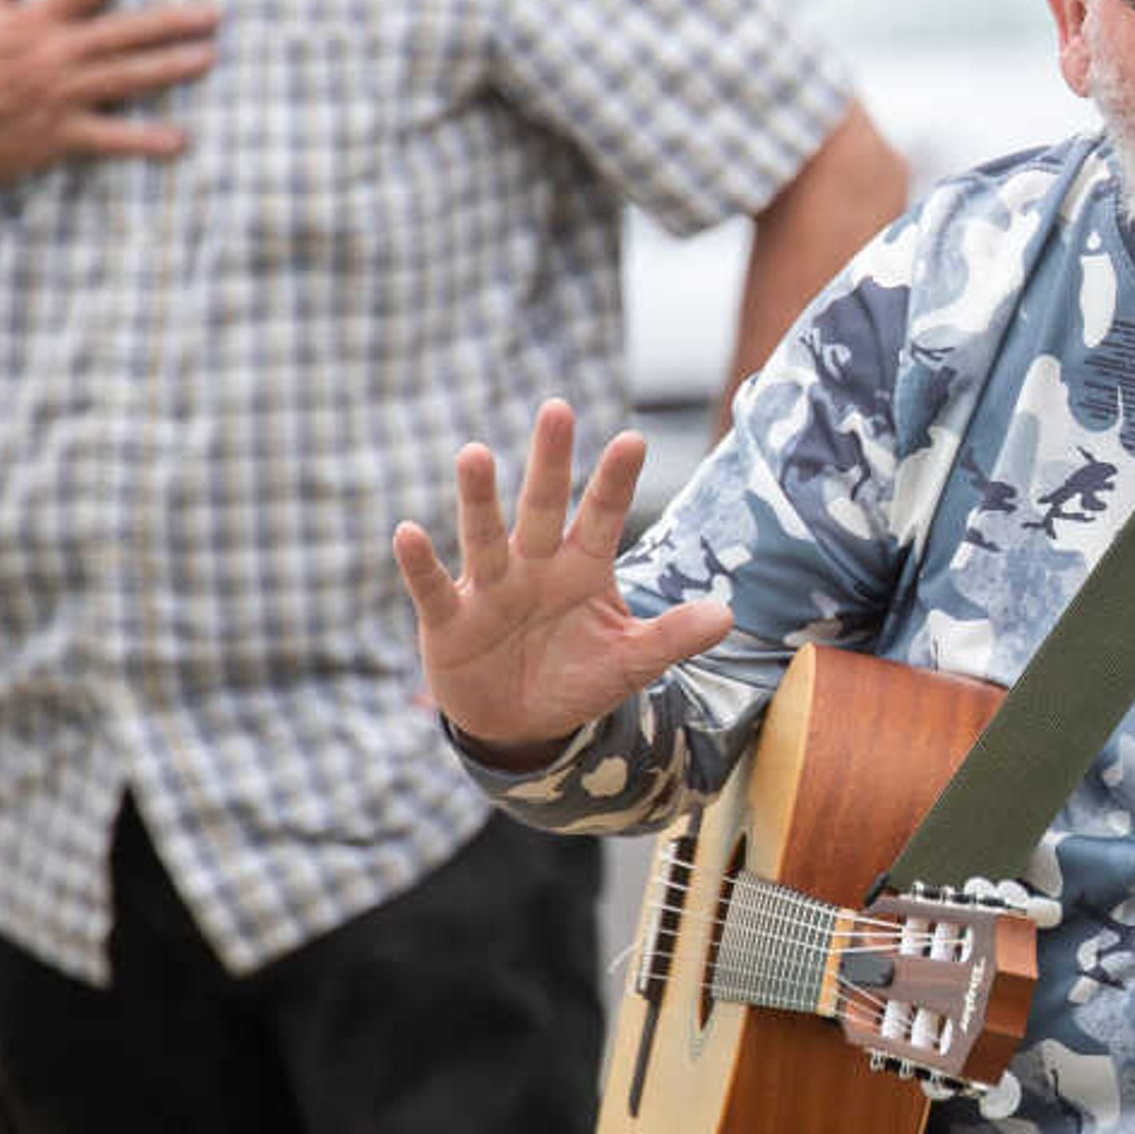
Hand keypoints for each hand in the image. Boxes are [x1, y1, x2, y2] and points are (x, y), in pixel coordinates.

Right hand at [0, 0, 221, 187]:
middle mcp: (52, 54)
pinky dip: (143, 141)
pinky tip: (181, 140)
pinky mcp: (60, 135)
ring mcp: (58, 95)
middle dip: (168, 22)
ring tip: (209, 58)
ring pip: (123, 79)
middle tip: (214, 12)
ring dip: (167, 69)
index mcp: (36, 19)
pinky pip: (109, 139)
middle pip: (120, 32)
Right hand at [390, 399, 733, 764]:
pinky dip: (420, 564)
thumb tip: (727, 617)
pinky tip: (407, 532)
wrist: (519, 724)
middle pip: (544, 507)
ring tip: (474, 453)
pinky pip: (434, 587)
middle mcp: (535, 565)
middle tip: (558, 409)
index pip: (603, 516)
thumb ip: (672, 637)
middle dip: (551, 463)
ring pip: (485, 536)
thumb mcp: (630, 663)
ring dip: (479, 499)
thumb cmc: (576, 678)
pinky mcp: (450, 619)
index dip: (616, 482)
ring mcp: (490, 588)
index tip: (634, 441)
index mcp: (582, 568)